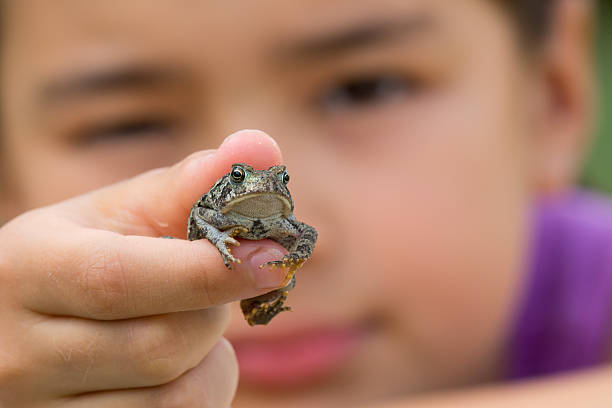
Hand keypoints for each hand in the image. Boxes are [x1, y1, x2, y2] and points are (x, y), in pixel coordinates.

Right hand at [0, 130, 288, 406]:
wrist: (22, 327)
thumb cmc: (81, 258)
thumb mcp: (115, 216)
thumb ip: (187, 185)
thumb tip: (261, 147)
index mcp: (27, 271)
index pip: (120, 280)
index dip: (208, 271)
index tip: (277, 257)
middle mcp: (19, 353)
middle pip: (160, 345)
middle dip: (212, 309)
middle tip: (210, 283)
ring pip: (174, 399)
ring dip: (209, 355)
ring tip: (184, 322)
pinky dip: (199, 390)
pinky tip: (176, 364)